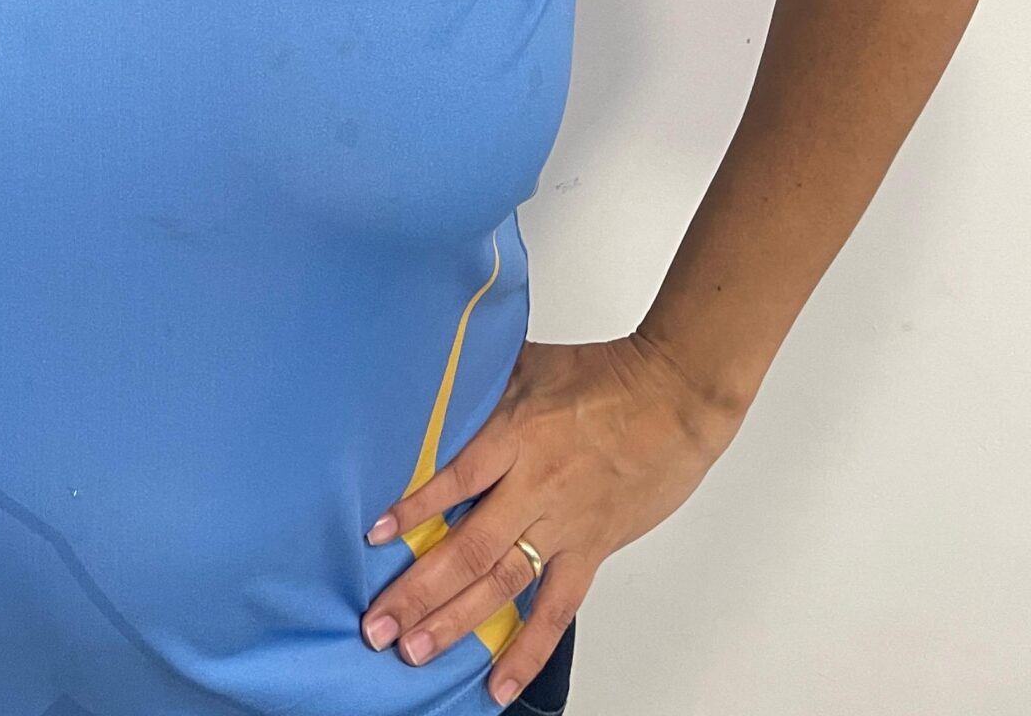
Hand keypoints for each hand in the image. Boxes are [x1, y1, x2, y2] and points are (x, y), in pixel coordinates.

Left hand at [359, 332, 741, 705]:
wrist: (673, 397)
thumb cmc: (605, 375)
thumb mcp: (529, 364)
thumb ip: (482, 383)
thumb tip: (434, 379)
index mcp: (516, 434)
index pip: (457, 478)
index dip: (415, 508)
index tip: (374, 536)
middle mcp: (535, 487)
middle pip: (471, 547)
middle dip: (420, 589)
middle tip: (379, 624)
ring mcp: (564, 525)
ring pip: (503, 584)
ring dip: (456, 621)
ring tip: (414, 651)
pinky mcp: (591, 550)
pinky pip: (556, 609)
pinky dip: (528, 649)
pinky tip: (500, 683)